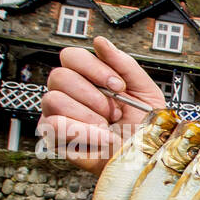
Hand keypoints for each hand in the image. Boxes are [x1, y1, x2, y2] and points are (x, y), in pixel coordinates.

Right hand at [38, 36, 165, 174]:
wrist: (145, 157)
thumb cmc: (143, 127)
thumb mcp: (144, 91)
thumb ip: (124, 64)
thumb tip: (100, 41)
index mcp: (87, 79)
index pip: (71, 56)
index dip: (93, 68)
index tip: (118, 86)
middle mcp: (68, 94)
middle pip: (59, 76)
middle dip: (94, 95)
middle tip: (114, 112)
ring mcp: (58, 115)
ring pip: (54, 99)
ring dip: (89, 115)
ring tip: (107, 126)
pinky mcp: (56, 138)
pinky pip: (54, 125)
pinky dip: (82, 131)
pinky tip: (101, 137)